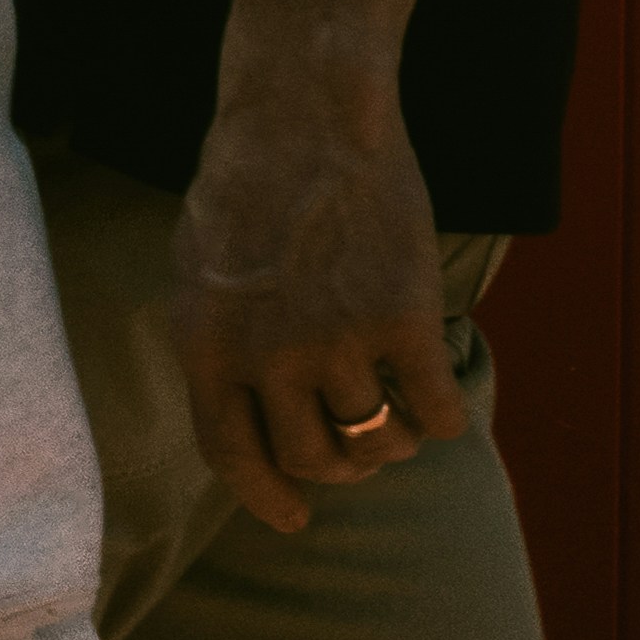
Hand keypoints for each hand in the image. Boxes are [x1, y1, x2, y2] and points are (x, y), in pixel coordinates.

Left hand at [166, 73, 472, 533]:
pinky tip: (437, 400)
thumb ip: (217, 344)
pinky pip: (435, 414)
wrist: (306, 120)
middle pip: (312, 458)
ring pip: (376, 442)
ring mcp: (337, 342)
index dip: (266, 496)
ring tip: (393, 415)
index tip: (293, 519)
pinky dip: (441, 420)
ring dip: (390, 442)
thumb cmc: (247, 188)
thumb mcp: (197, 273)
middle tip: (357, 447)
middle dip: (338, 465)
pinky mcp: (404, 321)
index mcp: (205, 347)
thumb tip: (243, 415)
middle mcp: (267, 357)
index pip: (231, 456)